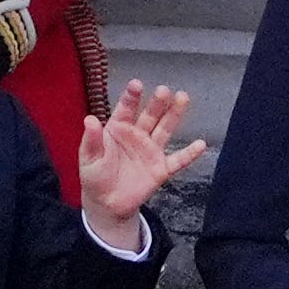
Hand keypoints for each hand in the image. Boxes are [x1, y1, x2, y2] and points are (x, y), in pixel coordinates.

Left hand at [78, 78, 209, 246]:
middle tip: (163, 90)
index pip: (126, 109)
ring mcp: (151, 151)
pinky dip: (189, 154)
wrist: (107, 204)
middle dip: (157, 103)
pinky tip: (200, 145)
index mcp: (118, 129)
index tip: (137, 84)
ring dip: (174, 115)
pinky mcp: (161, 169)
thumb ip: (91, 140)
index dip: (131, 97)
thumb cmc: (95, 177)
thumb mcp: (88, 158)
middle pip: (150, 115)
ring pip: (165, 129)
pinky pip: (177, 160)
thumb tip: (89, 119)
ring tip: (183, 98)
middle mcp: (138, 136)